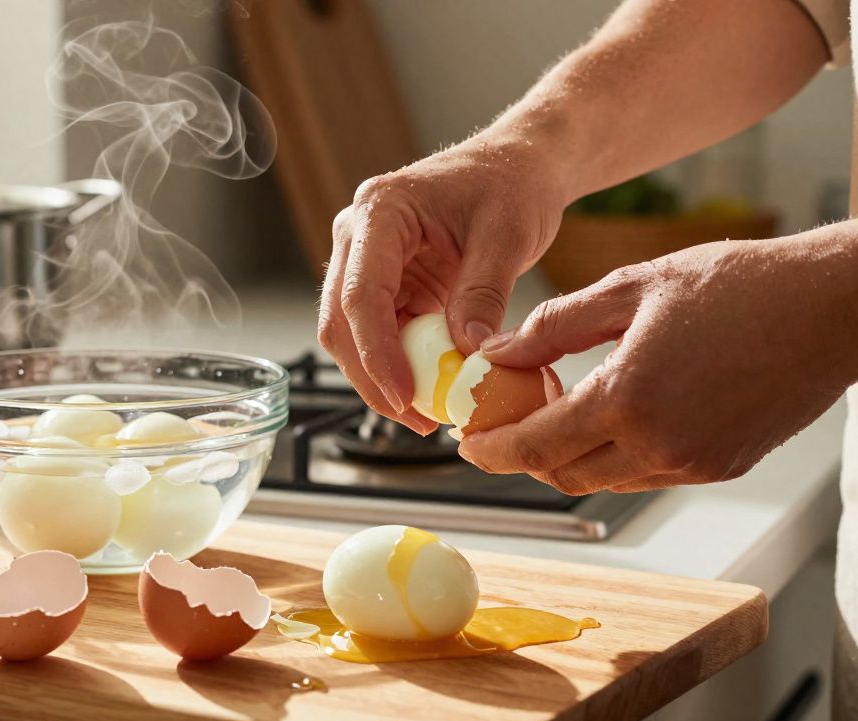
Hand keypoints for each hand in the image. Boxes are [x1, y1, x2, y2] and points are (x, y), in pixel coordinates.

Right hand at [317, 136, 567, 433]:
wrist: (516, 165)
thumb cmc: (511, 184)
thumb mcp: (507, 235)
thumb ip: (483, 292)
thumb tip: (467, 353)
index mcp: (379, 212)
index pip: (360, 293)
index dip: (376, 352)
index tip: (403, 395)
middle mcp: (358, 237)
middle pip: (340, 321)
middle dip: (371, 376)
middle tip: (417, 419)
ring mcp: (366, 262)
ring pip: (351, 335)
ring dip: (382, 377)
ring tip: (429, 414)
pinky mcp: (384, 284)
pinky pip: (380, 334)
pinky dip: (400, 365)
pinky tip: (431, 387)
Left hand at [459, 239, 852, 492]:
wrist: (832, 306)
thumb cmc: (738, 285)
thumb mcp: (632, 288)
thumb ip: (556, 325)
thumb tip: (499, 351)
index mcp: (628, 399)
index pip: (535, 445)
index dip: (492, 449)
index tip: (467, 442)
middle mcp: (658, 445)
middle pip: (562, 473)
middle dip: (524, 454)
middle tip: (506, 419)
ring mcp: (693, 463)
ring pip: (603, 479)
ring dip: (570, 454)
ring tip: (559, 406)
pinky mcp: (720, 467)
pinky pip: (646, 473)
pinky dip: (615, 453)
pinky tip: (614, 410)